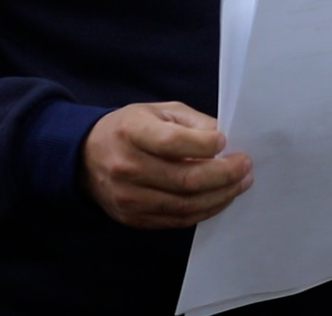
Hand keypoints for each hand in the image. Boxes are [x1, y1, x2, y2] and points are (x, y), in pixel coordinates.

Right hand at [78, 101, 253, 227]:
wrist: (86, 158)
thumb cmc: (129, 129)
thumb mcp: (158, 111)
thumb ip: (192, 123)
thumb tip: (225, 140)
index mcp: (131, 132)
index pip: (174, 143)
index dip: (205, 144)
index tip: (226, 141)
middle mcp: (127, 167)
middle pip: (186, 179)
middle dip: (224, 175)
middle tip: (245, 166)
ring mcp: (129, 198)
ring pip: (186, 205)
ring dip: (221, 196)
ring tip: (240, 183)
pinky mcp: (134, 219)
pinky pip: (178, 220)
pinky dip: (205, 210)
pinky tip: (220, 197)